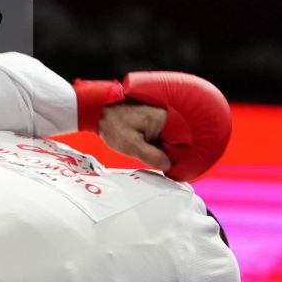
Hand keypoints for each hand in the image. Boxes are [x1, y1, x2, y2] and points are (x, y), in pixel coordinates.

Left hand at [77, 72, 232, 179]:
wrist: (98, 111)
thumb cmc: (113, 124)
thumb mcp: (131, 145)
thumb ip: (151, 157)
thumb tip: (168, 166)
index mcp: (165, 120)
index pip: (184, 143)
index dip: (180, 158)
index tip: (175, 169)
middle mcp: (167, 117)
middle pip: (178, 142)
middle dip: (171, 155)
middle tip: (162, 166)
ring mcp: (161, 119)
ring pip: (169, 141)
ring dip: (163, 151)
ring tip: (153, 158)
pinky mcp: (154, 121)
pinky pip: (162, 137)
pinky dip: (158, 146)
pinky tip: (150, 152)